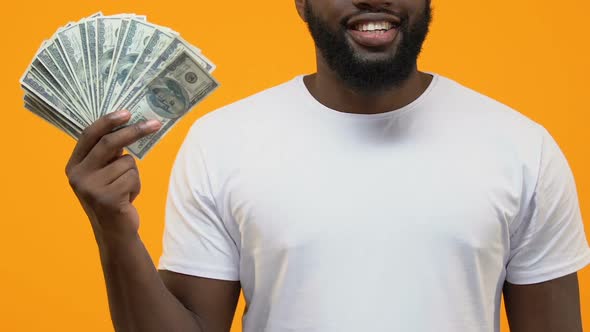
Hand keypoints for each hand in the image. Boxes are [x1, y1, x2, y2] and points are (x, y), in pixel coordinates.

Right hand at [65, 110, 161, 240]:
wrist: (114, 232)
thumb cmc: (112, 197)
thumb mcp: (102, 174)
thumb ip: (107, 154)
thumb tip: (128, 123)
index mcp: (74, 165)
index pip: (89, 135)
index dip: (108, 121)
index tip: (128, 112)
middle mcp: (78, 176)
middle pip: (110, 143)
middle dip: (135, 132)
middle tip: (155, 124)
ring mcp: (91, 188)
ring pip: (127, 163)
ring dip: (134, 174)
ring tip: (125, 189)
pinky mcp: (107, 198)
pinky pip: (133, 178)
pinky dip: (136, 186)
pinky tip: (128, 199)